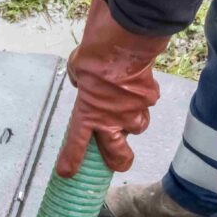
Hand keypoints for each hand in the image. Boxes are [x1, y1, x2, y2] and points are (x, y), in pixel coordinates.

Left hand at [57, 0, 170, 176]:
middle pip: (118, 154)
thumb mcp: (77, 70)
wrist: (123, 42)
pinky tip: (140, 85)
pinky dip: (144, 97)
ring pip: (138, 127)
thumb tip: (85, 81)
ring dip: (134, 123)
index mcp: (88, 113)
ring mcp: (132, 111)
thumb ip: (81, 83)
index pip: (76, 145)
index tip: (67, 174)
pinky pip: (148, 102)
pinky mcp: (149, 98)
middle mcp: (111, 119)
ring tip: (129, 111)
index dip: (71, 161)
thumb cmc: (94, 55)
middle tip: (120, 163)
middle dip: (120, 162)